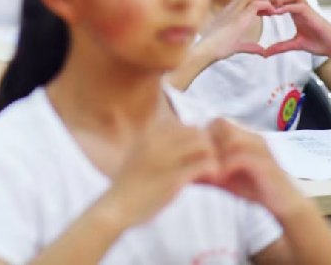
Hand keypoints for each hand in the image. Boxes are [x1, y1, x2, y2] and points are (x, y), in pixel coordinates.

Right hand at [103, 123, 218, 227]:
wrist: (117, 205)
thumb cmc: (129, 184)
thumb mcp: (137, 155)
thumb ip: (153, 145)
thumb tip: (174, 142)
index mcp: (148, 135)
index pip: (182, 125)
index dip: (193, 138)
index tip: (196, 153)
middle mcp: (157, 142)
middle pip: (195, 131)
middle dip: (206, 144)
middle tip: (207, 161)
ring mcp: (166, 159)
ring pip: (203, 145)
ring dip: (212, 156)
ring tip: (211, 170)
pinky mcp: (174, 178)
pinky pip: (204, 165)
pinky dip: (213, 169)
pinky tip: (211, 178)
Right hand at [197, 0, 273, 60]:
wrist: (206, 49)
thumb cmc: (216, 48)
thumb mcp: (236, 46)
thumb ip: (249, 46)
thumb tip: (262, 51)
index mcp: (227, 13)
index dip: (254, 0)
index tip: (262, 12)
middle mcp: (230, 8)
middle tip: (268, 9)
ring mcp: (235, 11)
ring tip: (269, 11)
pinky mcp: (240, 17)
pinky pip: (256, 4)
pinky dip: (267, 6)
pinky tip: (270, 13)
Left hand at [205, 118, 304, 218]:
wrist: (284, 204)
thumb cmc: (253, 188)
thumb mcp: (225, 178)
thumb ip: (206, 169)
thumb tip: (182, 167)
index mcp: (243, 136)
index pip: (216, 121)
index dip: (203, 136)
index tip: (196, 155)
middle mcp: (252, 137)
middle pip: (221, 123)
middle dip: (208, 142)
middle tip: (201, 161)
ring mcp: (261, 148)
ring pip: (231, 137)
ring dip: (216, 154)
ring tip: (209, 171)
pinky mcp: (266, 163)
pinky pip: (241, 157)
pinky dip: (227, 167)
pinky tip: (220, 179)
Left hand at [260, 0, 330, 58]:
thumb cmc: (320, 44)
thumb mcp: (296, 44)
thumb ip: (280, 47)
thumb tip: (264, 53)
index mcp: (297, 12)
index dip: (269, 2)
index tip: (258, 11)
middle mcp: (301, 8)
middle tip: (263, 6)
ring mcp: (308, 10)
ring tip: (270, 7)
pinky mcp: (313, 14)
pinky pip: (298, 5)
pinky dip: (286, 6)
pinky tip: (277, 12)